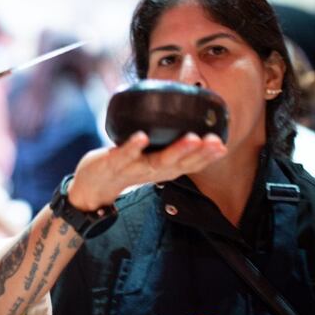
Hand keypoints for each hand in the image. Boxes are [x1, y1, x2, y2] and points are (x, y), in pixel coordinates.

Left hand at [67, 131, 226, 210]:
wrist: (91, 188)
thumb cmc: (126, 168)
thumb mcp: (152, 161)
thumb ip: (170, 149)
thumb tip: (190, 126)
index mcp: (163, 169)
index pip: (189, 164)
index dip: (207, 156)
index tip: (223, 144)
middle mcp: (151, 171)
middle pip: (179, 164)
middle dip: (198, 153)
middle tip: (214, 141)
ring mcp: (132, 168)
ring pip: (157, 161)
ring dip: (175, 150)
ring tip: (191, 138)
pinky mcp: (112, 163)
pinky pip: (123, 155)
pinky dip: (133, 147)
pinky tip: (141, 137)